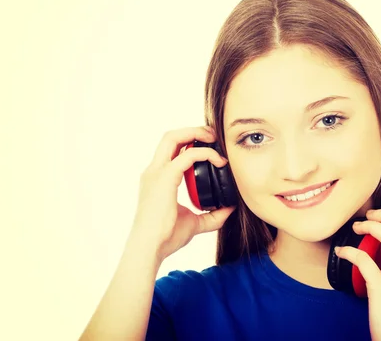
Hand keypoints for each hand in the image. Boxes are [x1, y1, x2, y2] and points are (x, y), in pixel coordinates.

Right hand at [132, 126, 235, 263]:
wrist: (150, 249)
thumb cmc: (166, 238)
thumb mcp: (194, 223)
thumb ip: (212, 216)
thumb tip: (230, 209)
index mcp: (157, 179)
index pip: (171, 150)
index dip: (189, 142)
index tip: (210, 146)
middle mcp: (153, 172)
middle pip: (170, 137)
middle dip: (193, 130)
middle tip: (214, 135)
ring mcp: (156, 173)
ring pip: (173, 137)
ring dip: (196, 133)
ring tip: (215, 138)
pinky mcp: (164, 178)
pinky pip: (187, 156)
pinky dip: (205, 153)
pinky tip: (219, 161)